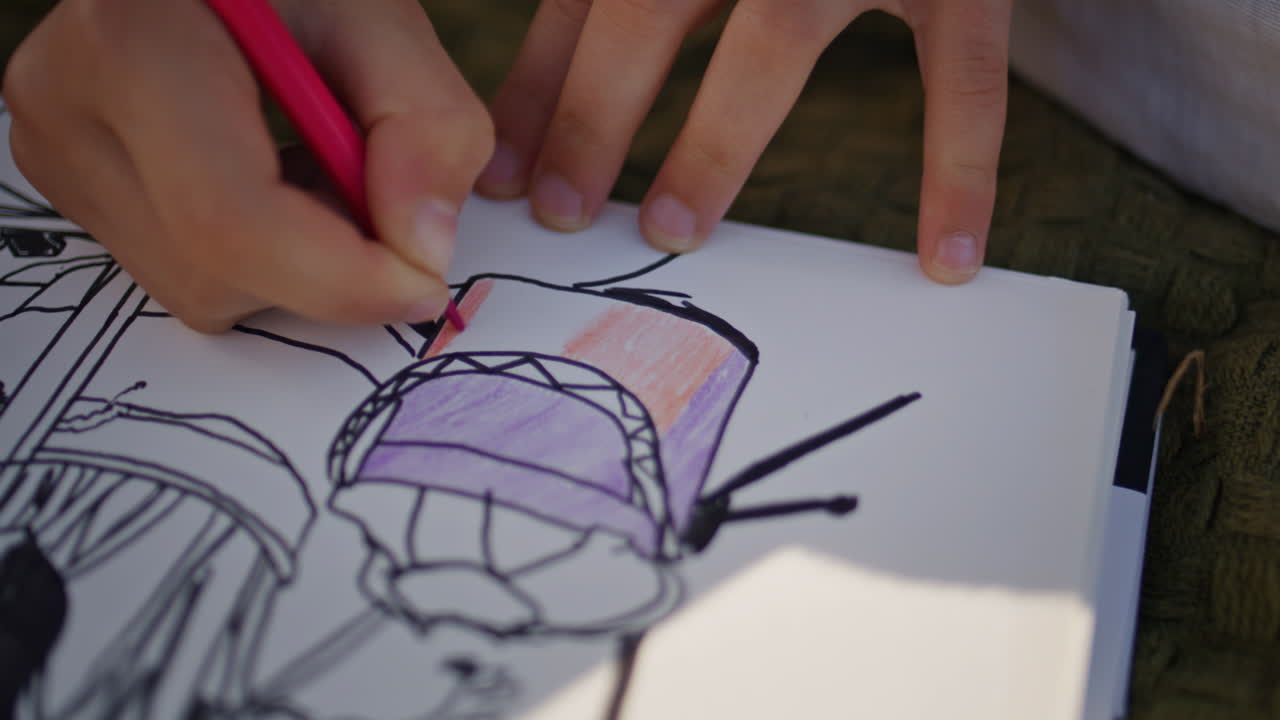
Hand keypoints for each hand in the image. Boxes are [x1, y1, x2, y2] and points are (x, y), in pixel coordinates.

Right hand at [3, 0, 492, 331]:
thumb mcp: (382, 19)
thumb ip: (429, 125)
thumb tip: (422, 251)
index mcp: (133, 41)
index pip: (229, 219)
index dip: (341, 279)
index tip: (425, 284)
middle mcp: (67, 107)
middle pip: (217, 274)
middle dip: (325, 266)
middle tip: (378, 196)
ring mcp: (57, 155)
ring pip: (203, 291)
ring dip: (294, 259)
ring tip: (317, 164)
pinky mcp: (72, 189)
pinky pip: (187, 274)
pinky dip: (260, 254)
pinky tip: (277, 177)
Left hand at [477, 0, 1009, 283]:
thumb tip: (536, 114)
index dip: (541, 86)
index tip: (505, 180)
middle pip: (650, 6)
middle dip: (595, 115)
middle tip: (562, 216)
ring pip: (776, 42)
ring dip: (714, 144)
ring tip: (671, 234)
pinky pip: (968, 80)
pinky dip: (960, 168)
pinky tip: (946, 256)